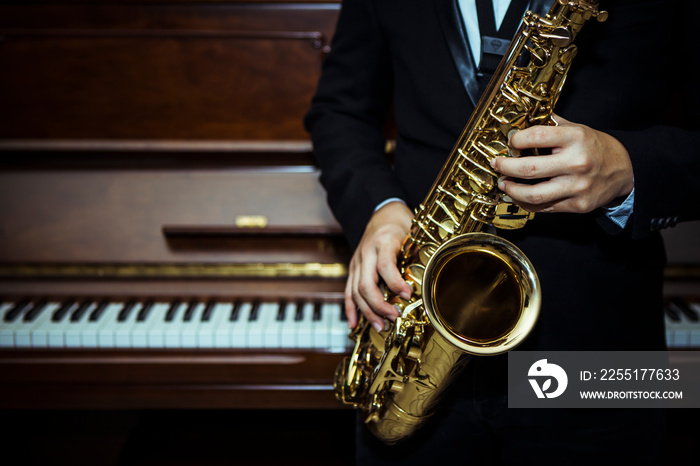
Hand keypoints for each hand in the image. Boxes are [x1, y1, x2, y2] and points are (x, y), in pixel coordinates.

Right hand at [345, 201, 412, 331]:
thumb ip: (418, 252)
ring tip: (381, 326)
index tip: (407, 295)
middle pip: (366, 284)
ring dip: (367, 312)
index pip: (385, 266)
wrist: (382, 213)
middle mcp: (366, 252)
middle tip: (393, 317)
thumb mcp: (413, 233)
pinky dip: (350, 309)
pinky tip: (354, 323)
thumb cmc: (400, 225)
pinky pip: (348, 291)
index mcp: (383, 242)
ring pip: (356, 291)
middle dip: (379, 305)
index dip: (395, 283)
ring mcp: (357, 262)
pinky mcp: (353, 269)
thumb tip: (430, 275)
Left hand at [491, 115, 633, 212]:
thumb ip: (550, 125)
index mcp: (575, 138)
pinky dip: (526, 203)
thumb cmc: (596, 147)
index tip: (510, 142)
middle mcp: (576, 163)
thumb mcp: (577, 128)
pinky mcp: (578, 205)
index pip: (536, 136)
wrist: (625, 169)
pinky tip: (519, 196)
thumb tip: (520, 122)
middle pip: (529, 169)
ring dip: (512, 191)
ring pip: (534, 195)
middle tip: (497, 165)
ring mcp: (577, 187)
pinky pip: (544, 208)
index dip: (516, 140)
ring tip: (504, 184)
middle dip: (505, 168)